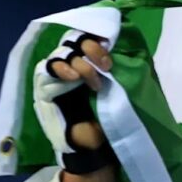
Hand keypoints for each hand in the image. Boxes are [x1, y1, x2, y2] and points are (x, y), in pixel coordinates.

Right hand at [33, 30, 116, 171]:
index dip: (97, 35)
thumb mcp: (119, 91)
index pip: (87, 36)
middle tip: (107, 64)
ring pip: (62, 52)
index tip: (113, 41)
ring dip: (81, 62)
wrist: (94, 147)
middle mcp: (70, 65)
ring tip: (95, 82)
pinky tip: (74, 78)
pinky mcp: (45, 88)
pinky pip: (47, 70)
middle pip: (74, 39)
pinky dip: (62, 69)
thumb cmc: (108, 119)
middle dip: (91, 46)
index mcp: (88, 63)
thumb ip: (119, 71)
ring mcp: (56, 76)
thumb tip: (136, 50)